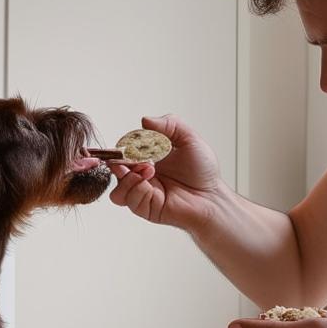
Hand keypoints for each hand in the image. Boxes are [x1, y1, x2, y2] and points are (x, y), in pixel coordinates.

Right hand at [108, 115, 223, 231]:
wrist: (211, 197)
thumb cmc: (203, 172)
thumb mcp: (189, 139)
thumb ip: (170, 124)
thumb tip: (145, 120)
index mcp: (148, 158)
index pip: (124, 151)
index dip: (123, 147)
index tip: (132, 144)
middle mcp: (142, 176)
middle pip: (115, 169)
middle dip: (120, 161)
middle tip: (137, 157)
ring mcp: (142, 193)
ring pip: (117, 187)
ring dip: (126, 176)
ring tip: (148, 170)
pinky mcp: (144, 207)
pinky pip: (127, 198)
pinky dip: (134, 187)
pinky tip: (150, 181)